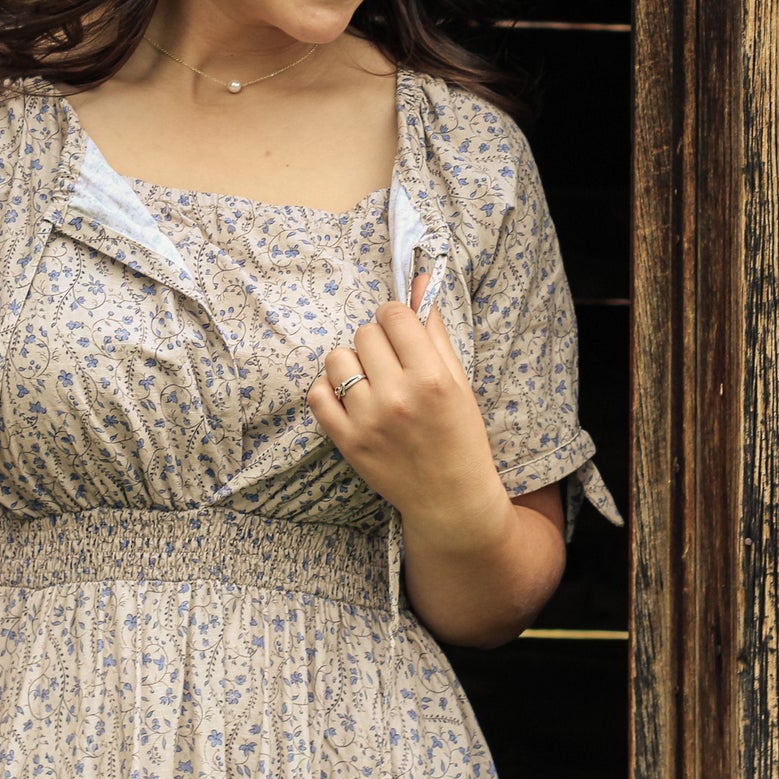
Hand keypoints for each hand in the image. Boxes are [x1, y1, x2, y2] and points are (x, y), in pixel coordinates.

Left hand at [306, 273, 510, 546]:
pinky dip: (329, 390)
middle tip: (391, 363)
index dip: (395, 318)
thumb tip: (419, 280)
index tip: (400, 332)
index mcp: (432, 377)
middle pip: (364, 333)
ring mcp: (367, 420)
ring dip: (352, 363)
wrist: (451, 498)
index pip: (394, 315)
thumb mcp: (459, 380)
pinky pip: (317, 394)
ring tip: (370, 381)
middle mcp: (398, 396)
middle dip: (377, 341)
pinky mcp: (346, 441)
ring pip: (337, 359)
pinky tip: (350, 398)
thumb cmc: (460, 435)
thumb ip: (436, 330)